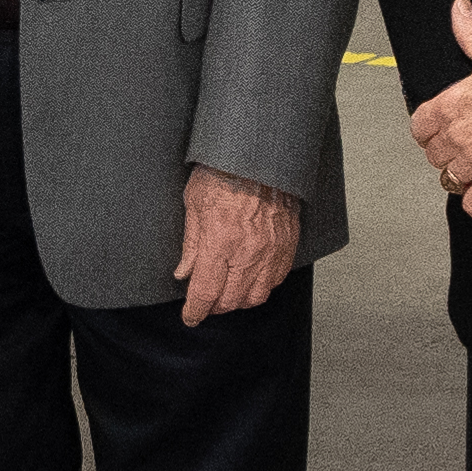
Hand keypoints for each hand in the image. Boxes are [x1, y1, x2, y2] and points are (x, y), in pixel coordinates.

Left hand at [175, 168, 301, 326]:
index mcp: (220, 241)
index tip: (190, 316)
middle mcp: (248, 250)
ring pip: (256, 296)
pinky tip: (250, 279)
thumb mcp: (194, 204)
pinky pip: (276, 280)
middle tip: (205, 302)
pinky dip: (261, 286)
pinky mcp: (287, 245)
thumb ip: (191, 245)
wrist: (259, 154)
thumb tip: (184, 273)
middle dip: (214, 306)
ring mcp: (271, 250)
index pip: (205, 292)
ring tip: (227, 293)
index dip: (195, 311)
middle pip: (231, 300)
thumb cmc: (224, 171)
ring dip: (238, 300)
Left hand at [410, 0, 471, 218]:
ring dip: (461, 178)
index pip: (420, 127)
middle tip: (461, 153)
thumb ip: (471, 34)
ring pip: (451, 179)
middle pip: (435, 155)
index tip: (435, 134)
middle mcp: (457, 133)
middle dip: (445, 155)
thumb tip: (459, 9)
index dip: (428, 132)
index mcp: (451, 103)